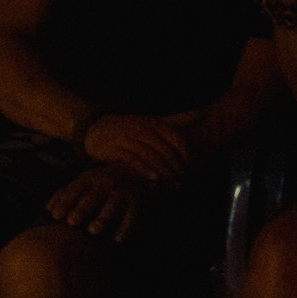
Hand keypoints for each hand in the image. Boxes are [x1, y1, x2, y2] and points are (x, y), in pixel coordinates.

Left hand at [46, 162, 153, 241]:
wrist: (135, 171)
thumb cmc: (101, 181)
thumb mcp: (84, 181)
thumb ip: (67, 193)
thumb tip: (46, 209)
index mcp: (89, 180)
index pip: (74, 190)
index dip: (64, 202)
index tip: (55, 215)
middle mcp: (105, 185)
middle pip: (92, 198)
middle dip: (81, 209)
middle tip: (71, 222)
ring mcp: (121, 193)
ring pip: (111, 207)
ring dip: (102, 218)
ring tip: (93, 230)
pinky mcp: (136, 203)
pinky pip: (130, 217)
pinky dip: (125, 228)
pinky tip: (117, 240)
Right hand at [80, 111, 195, 182]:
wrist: (96, 130)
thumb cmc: (130, 129)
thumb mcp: (152, 121)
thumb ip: (175, 120)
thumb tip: (200, 112)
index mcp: (154, 123)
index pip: (176, 139)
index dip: (187, 155)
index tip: (194, 169)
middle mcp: (141, 129)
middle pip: (166, 150)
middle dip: (178, 168)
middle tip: (185, 182)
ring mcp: (127, 138)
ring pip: (151, 156)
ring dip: (165, 172)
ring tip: (173, 184)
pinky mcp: (114, 148)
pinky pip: (133, 159)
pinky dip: (145, 169)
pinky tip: (155, 179)